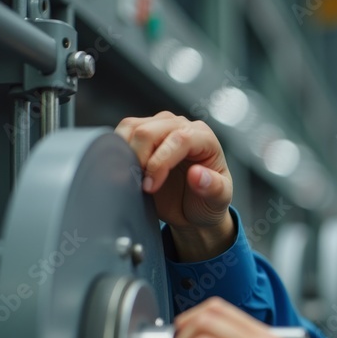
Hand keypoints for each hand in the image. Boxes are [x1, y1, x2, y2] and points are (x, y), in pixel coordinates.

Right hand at [115, 112, 234, 261]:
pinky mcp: (141, 134)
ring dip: (126, 154)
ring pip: (132, 128)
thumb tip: (197, 174)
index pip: (179, 139)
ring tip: (134, 178)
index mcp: (204, 138)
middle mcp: (182, 127)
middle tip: (142, 185)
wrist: (192, 210)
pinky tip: (125, 170)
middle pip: (150, 131)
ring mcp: (160, 127)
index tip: (151, 186)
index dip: (160, 162)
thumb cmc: (207, 201)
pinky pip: (122, 133)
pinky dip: (117, 151)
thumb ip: (214, 188)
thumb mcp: (219, 201)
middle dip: (140, 159)